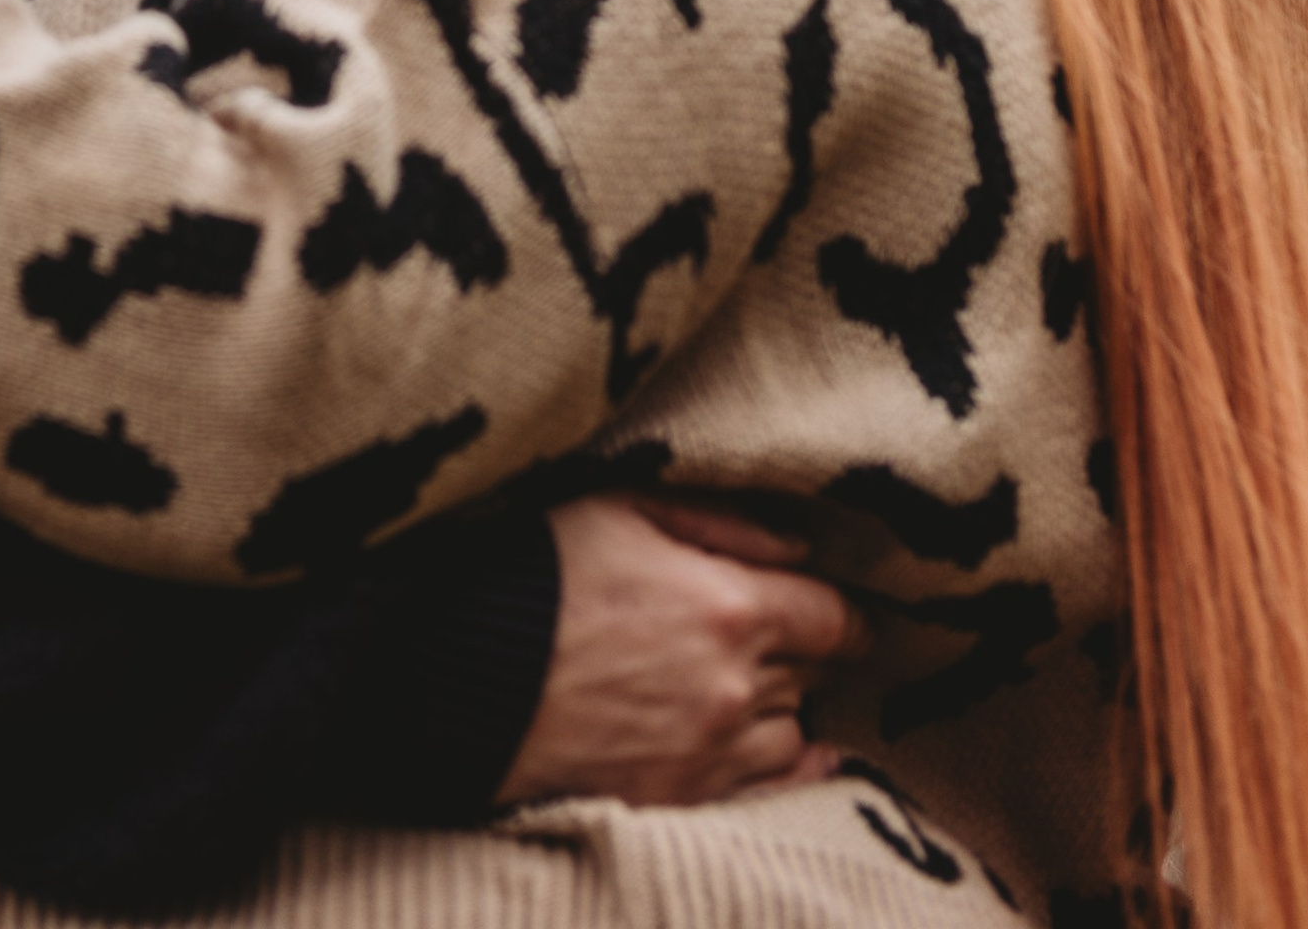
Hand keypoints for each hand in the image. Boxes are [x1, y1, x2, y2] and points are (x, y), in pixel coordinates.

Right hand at [502, 494, 860, 807]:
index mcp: (728, 607)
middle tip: (787, 633)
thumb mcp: (621, 508)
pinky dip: (791, 770)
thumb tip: (796, 543)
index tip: (840, 609)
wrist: (464, 675)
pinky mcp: (679, 798)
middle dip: (804, 649)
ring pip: (793, 733)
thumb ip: (720, 520)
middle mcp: (735, 688)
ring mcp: (710, 752)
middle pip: (813, 672)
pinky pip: (767, 791)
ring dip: (787, 706)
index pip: (832, 617)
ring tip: (767, 684)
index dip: (842, 610)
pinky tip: (804, 756)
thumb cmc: (538, 575)